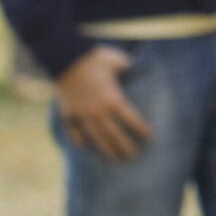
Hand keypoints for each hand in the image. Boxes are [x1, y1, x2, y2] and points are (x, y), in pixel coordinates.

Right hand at [55, 46, 151, 160]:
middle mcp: (98, 110)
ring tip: (113, 158)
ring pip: (95, 135)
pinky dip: (77, 139)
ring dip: (105, 148)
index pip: (131, 119)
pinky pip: (72, 130)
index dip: (140, 129)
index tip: (149, 138)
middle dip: (124, 146)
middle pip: (113, 133)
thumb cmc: (95, 58)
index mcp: (113, 98)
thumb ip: (127, 67)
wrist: (66, 57)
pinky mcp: (67, 111)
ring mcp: (81, 113)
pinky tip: (83, 146)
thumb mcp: (118, 60)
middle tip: (132, 156)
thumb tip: (135, 67)